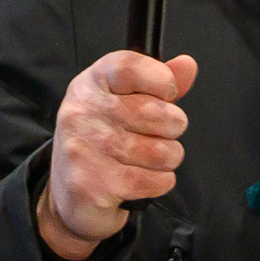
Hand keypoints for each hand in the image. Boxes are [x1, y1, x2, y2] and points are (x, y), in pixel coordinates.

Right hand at [38, 51, 196, 259]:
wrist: (72, 195)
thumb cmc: (102, 144)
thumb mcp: (124, 103)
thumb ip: (157, 84)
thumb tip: (187, 65)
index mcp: (91, 84)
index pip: (130, 67)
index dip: (161, 78)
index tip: (167, 93)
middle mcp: (82, 112)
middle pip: (158, 113)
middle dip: (172, 129)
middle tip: (156, 135)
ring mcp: (84, 148)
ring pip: (162, 151)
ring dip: (167, 160)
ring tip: (147, 160)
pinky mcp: (93, 184)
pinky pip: (155, 180)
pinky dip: (159, 183)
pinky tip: (141, 180)